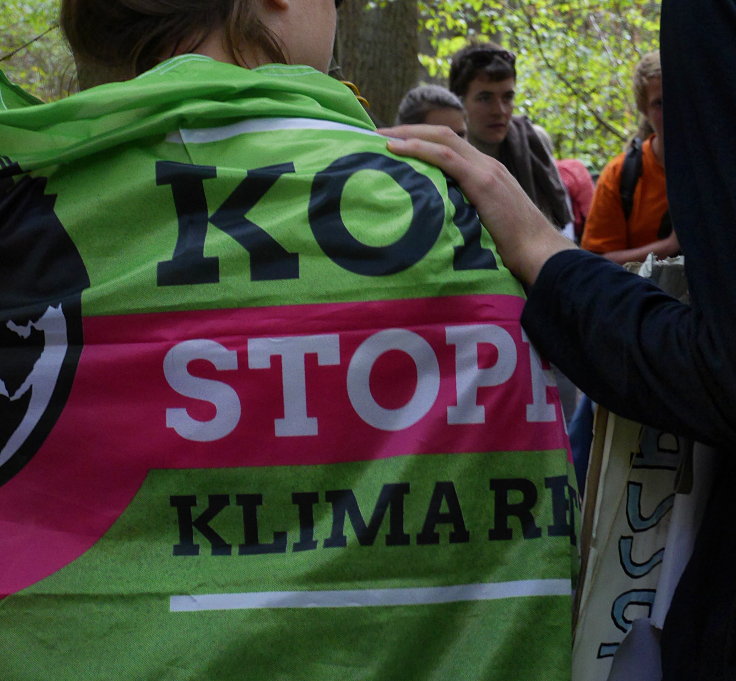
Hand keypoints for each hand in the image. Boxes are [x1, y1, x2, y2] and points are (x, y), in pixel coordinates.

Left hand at [378, 124, 576, 284]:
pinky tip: (395, 149)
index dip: (420, 140)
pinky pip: (446, 156)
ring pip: (442, 139)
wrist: (538, 252)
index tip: (393, 144)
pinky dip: (418, 149)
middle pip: (442, 135)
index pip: (449, 145)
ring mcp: (486, 170)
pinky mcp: (483, 181)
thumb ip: (462, 213)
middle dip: (408, 131)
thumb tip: (435, 221)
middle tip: (378, 134)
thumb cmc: (511, 249)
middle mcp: (486, 164)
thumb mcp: (481, 224)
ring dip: (408, 135)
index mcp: (486, 172)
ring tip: (380, 137)